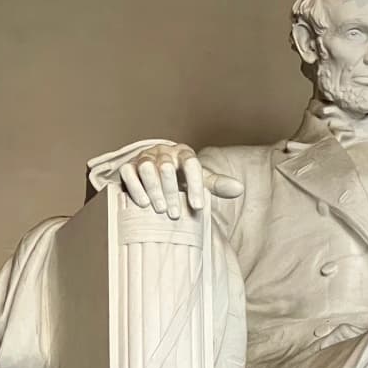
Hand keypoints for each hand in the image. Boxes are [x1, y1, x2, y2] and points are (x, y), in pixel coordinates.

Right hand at [119, 144, 243, 218]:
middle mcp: (163, 152)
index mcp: (183, 153)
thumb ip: (217, 184)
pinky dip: (135, 188)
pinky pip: (129, 172)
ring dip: (154, 189)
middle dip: (171, 192)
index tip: (197, 206)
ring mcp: (144, 158)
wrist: (153, 174)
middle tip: (174, 214)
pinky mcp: (128, 166)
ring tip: (159, 209)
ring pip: (147, 167)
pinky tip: (143, 203)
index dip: (195, 185)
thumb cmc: (180, 179)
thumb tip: (239, 189)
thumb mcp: (199, 180)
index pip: (191, 164)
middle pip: (167, 167)